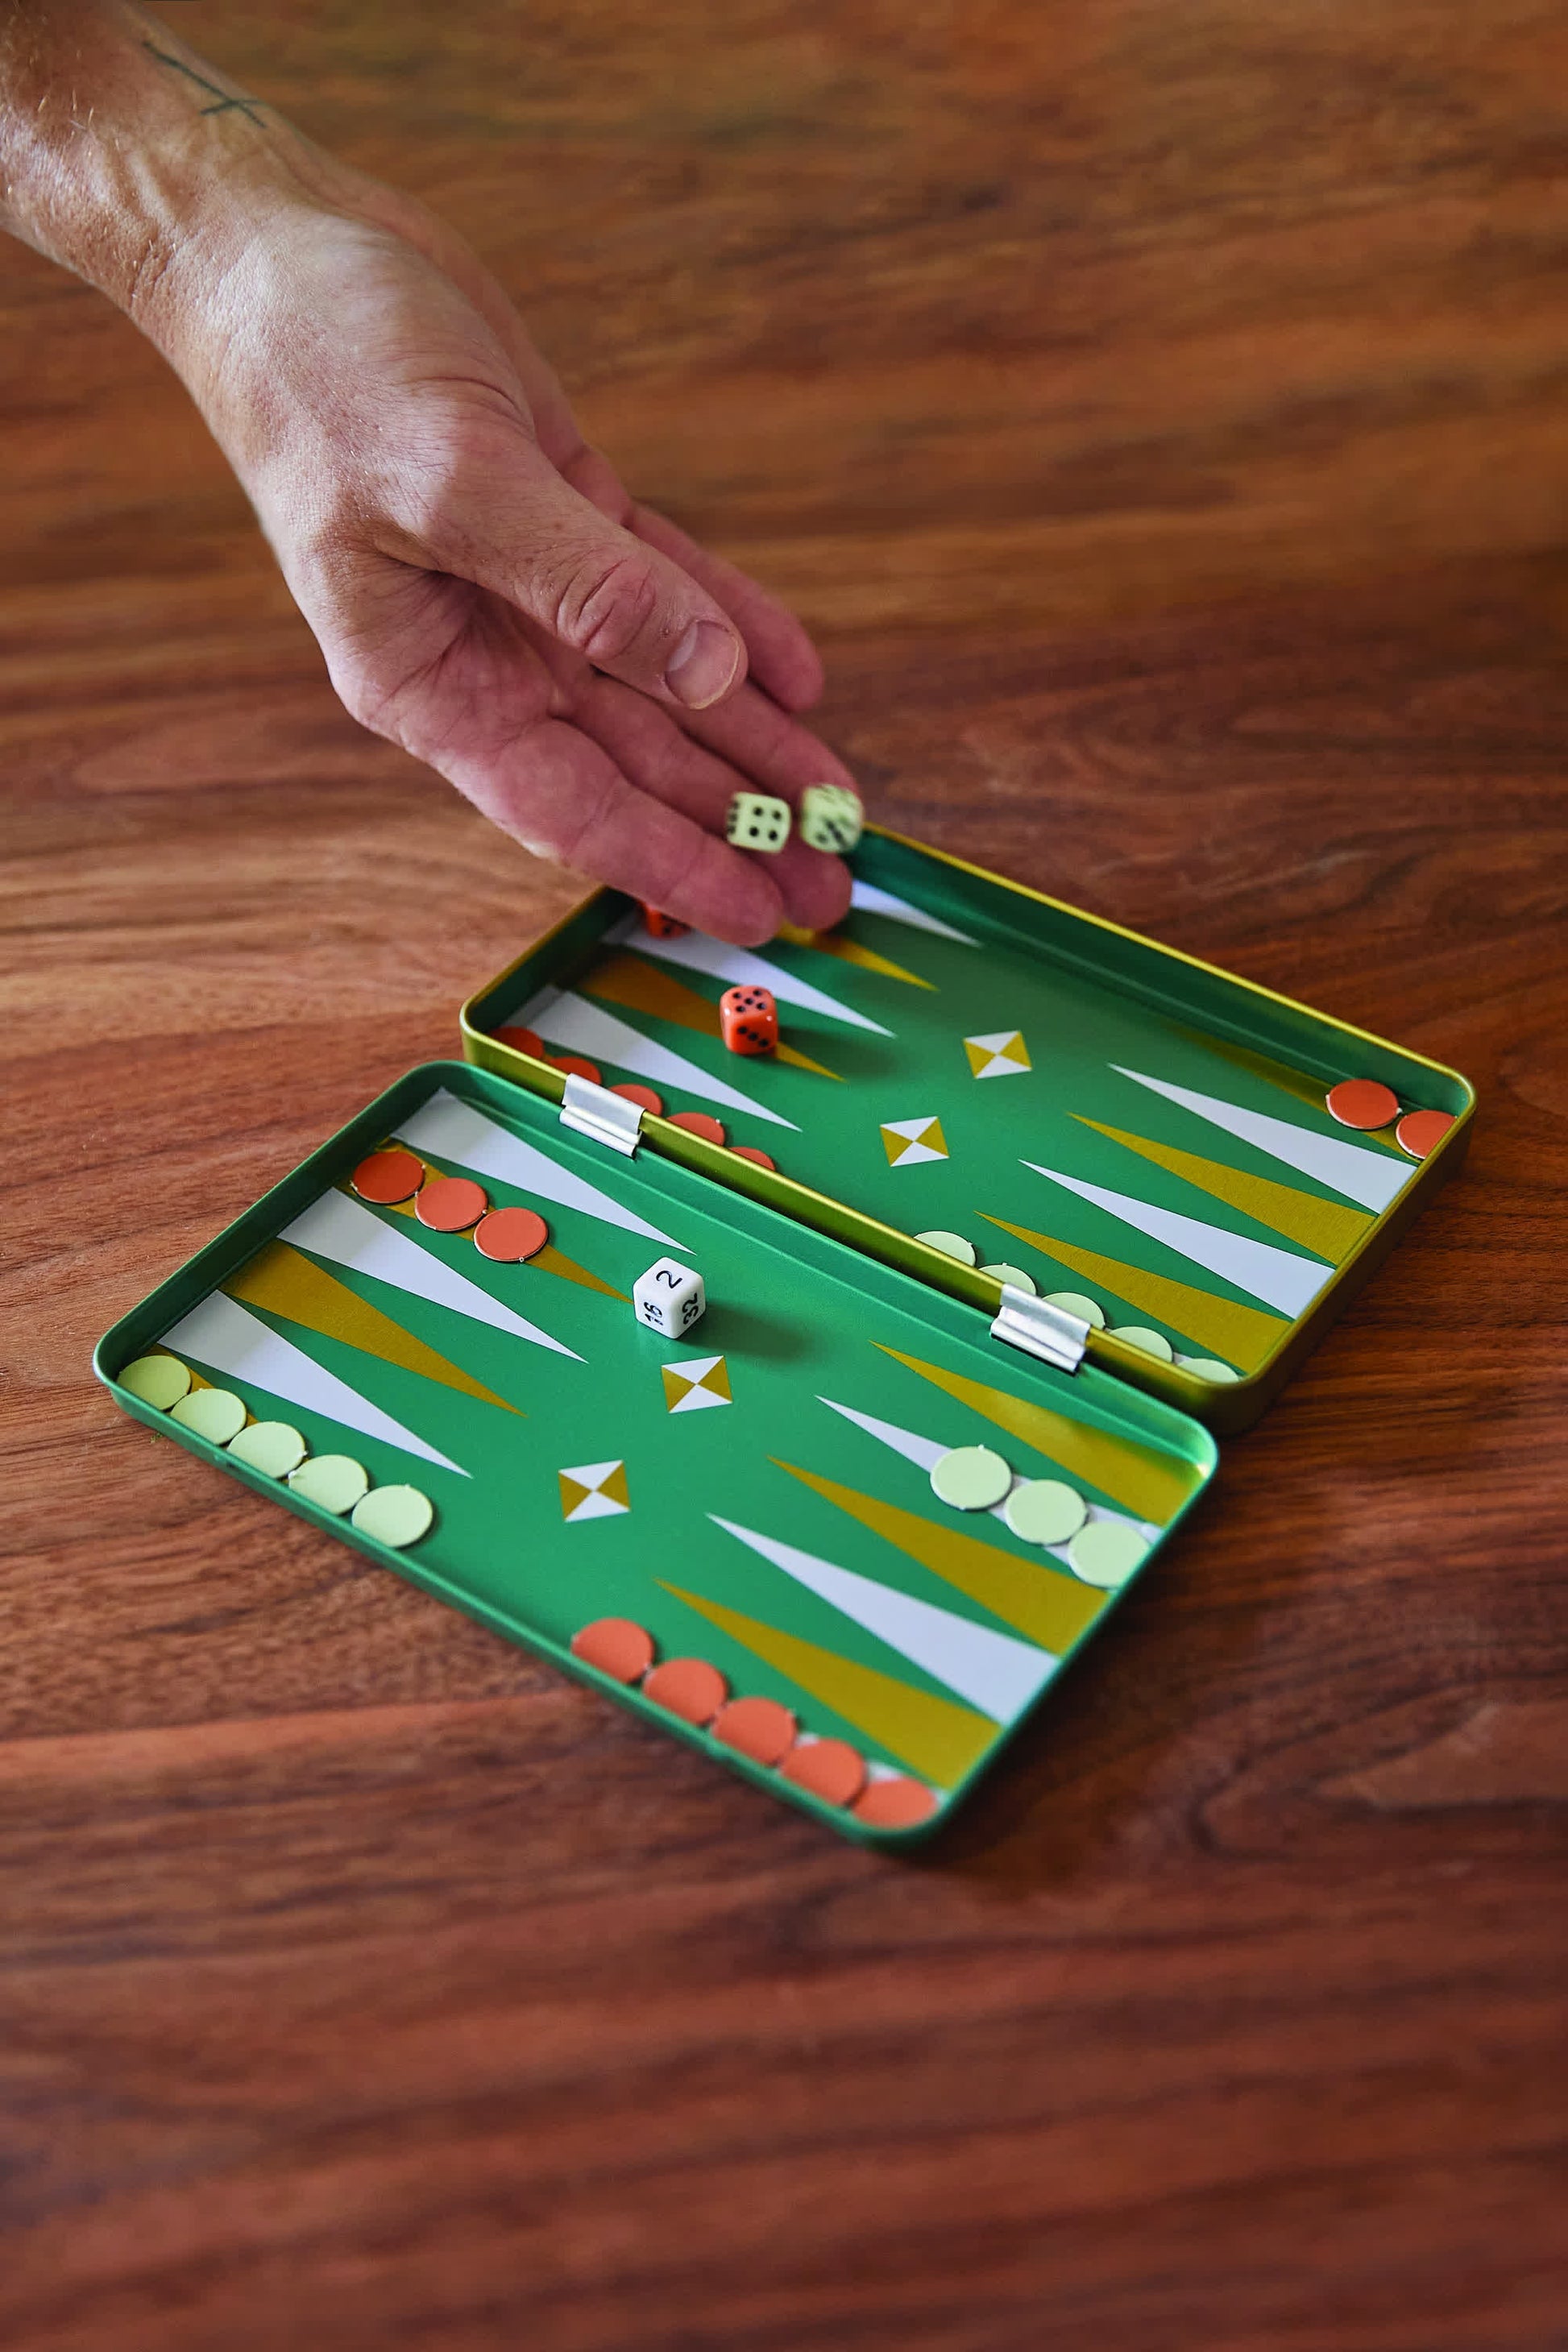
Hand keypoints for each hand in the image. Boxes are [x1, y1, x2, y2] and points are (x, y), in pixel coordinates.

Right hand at [163, 176, 856, 944]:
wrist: (280, 246)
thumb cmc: (322, 369)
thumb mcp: (456, 483)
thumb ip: (585, 586)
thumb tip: (705, 671)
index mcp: (429, 680)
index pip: (567, 805)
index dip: (667, 861)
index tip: (753, 912)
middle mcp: (483, 653)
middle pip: (632, 766)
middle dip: (732, 822)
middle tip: (826, 878)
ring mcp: (530, 587)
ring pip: (664, 689)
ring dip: (751, 744)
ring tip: (836, 803)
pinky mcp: (568, 510)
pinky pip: (669, 589)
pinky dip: (735, 627)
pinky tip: (800, 678)